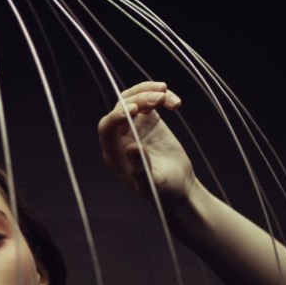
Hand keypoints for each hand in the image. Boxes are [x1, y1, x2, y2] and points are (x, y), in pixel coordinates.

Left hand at [97, 80, 194, 212]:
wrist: (179, 189)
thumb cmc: (163, 192)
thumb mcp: (153, 183)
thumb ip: (140, 167)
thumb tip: (131, 148)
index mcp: (115, 154)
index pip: (106, 128)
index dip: (116, 116)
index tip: (135, 110)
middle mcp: (121, 138)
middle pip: (121, 108)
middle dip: (139, 99)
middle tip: (159, 100)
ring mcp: (135, 127)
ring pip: (134, 99)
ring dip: (148, 92)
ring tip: (166, 95)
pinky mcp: (150, 121)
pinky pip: (150, 100)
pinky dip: (162, 96)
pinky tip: (176, 104)